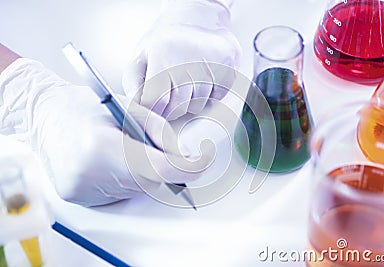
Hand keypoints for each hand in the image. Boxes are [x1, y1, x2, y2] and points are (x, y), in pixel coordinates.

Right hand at [0, 59, 206, 205]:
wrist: (43, 115)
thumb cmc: (83, 105)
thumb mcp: (128, 107)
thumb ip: (160, 132)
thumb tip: (184, 156)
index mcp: (102, 146)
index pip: (159, 169)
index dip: (188, 168)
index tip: (201, 160)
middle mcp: (89, 173)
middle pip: (150, 181)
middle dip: (164, 166)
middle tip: (159, 148)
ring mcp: (82, 189)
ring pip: (136, 189)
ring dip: (144, 172)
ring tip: (127, 149)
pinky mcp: (78, 196)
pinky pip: (118, 193)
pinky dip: (125, 179)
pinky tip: (113, 161)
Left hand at [122, 0, 240, 119]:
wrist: (198, 19)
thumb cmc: (166, 41)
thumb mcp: (141, 56)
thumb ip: (133, 85)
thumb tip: (138, 109)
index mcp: (164, 55)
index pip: (156, 102)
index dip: (153, 112)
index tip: (154, 109)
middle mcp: (190, 60)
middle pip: (177, 107)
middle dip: (170, 108)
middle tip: (170, 93)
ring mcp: (212, 66)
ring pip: (197, 106)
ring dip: (189, 102)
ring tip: (186, 81)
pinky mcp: (228, 71)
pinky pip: (214, 101)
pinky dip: (207, 97)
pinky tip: (201, 80)